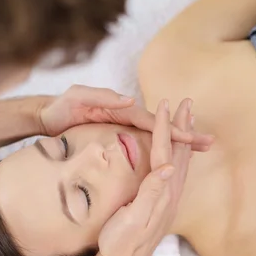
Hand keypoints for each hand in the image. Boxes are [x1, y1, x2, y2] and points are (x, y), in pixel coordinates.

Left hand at [39, 84, 211, 151]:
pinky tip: (170, 159)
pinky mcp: (118, 137)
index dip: (171, 131)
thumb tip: (130, 101)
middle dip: (184, 135)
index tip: (190, 139)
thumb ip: (102, 97)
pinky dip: (160, 149)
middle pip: (161, 128)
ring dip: (177, 143)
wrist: (47, 117)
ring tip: (199, 150)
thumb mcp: (78, 98)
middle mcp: (126, 117)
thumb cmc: (60, 108)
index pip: (151, 121)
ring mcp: (123, 127)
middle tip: (208, 144)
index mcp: (121, 110)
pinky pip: (144, 144)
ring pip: (156, 137)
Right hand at [96, 98, 191, 255]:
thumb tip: (166, 167)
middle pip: (177, 153)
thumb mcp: (133, 217)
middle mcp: (169, 193)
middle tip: (187, 103)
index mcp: (161, 192)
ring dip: (182, 140)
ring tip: (186, 122)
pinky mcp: (162, 204)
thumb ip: (151, 192)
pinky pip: (174, 172)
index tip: (164, 105)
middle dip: (181, 127)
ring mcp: (167, 199)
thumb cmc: (121, 241)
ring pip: (178, 162)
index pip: (164, 152)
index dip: (163, 127)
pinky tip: (174, 154)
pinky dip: (176, 156)